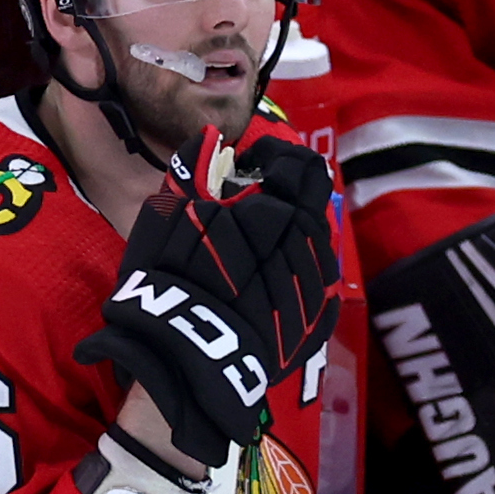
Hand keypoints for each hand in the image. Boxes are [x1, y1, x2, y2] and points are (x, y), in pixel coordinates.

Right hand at [77, 133, 340, 465]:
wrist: (188, 356)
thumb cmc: (170, 281)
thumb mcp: (169, 218)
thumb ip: (193, 172)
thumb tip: (212, 137)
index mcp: (269, 214)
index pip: (295, 167)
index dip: (277, 158)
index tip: (256, 162)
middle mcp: (304, 245)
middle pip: (310, 202)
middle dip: (286, 196)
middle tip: (256, 201)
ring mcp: (319, 282)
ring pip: (320, 240)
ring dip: (295, 233)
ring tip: (262, 243)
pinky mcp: (323, 316)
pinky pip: (325, 279)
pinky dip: (303, 267)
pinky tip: (276, 273)